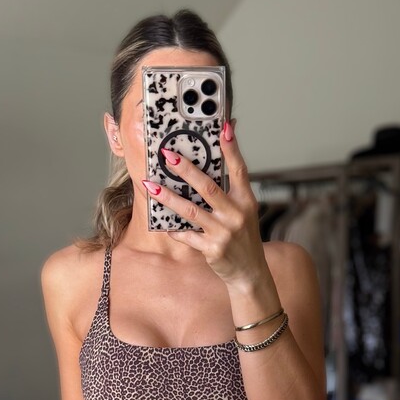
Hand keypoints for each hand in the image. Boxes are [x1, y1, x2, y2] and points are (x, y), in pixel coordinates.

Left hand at [141, 120, 264, 284]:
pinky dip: (174, 229)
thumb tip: (211, 167)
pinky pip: (187, 235)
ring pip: (191, 210)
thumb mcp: (243, 211)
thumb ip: (229, 190)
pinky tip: (163, 223)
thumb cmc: (242, 237)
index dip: (232, 148)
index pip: (239, 169)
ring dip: (168, 197)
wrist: (250, 272)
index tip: (224, 127)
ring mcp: (224, 232)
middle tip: (168, 155)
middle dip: (186, 169)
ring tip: (150, 185)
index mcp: (246, 200)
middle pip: (208, 187)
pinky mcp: (212, 249)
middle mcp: (237, 214)